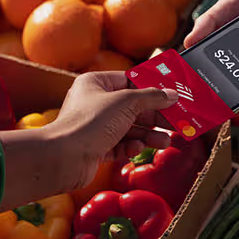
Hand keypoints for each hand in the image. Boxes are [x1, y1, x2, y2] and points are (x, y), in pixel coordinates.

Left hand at [46, 72, 178, 188]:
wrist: (63, 158)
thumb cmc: (89, 122)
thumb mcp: (126, 103)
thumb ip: (151, 97)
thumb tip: (171, 94)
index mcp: (96, 83)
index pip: (129, 81)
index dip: (151, 88)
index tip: (171, 95)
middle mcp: (94, 103)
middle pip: (132, 107)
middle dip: (154, 116)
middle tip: (176, 122)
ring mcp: (94, 127)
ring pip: (128, 129)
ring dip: (148, 135)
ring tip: (165, 141)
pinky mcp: (95, 148)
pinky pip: (119, 145)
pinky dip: (131, 147)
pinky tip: (138, 149)